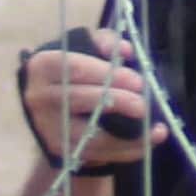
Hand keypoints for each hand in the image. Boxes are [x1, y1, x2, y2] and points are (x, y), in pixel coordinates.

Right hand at [17, 28, 155, 175]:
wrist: (49, 106)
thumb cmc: (72, 72)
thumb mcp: (83, 48)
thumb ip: (105, 42)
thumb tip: (126, 51)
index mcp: (43, 67)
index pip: (75, 68)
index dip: (108, 74)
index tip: (138, 81)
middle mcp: (40, 97)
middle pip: (81, 99)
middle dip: (118, 102)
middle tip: (145, 106)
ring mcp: (48, 127)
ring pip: (90, 135)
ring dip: (128, 136)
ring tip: (156, 130)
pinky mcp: (60, 150)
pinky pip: (97, 153)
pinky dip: (126, 150)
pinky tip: (148, 143)